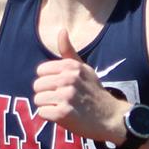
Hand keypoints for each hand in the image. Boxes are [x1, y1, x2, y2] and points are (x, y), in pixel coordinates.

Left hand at [31, 27, 123, 142]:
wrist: (110, 117)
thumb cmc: (94, 92)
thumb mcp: (84, 69)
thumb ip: (69, 52)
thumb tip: (61, 30)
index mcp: (71, 66)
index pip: (40, 71)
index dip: (48, 81)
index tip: (60, 87)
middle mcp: (68, 78)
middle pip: (37, 86)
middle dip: (46, 94)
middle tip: (62, 99)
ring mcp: (66, 96)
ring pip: (38, 100)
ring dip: (48, 106)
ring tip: (63, 107)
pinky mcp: (63, 113)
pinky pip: (42, 113)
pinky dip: (50, 117)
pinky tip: (63, 116)